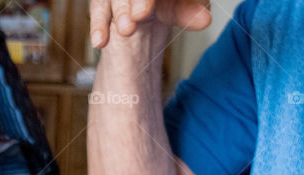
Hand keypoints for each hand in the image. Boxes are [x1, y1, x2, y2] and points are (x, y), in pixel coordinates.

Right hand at [90, 0, 210, 47]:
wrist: (146, 13)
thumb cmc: (165, 4)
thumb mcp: (179, 7)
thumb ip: (189, 12)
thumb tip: (205, 20)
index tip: (146, 12)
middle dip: (135, 2)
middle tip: (141, 16)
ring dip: (119, 13)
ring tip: (127, 30)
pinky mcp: (102, 1)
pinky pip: (98, 9)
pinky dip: (98, 25)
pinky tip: (100, 41)